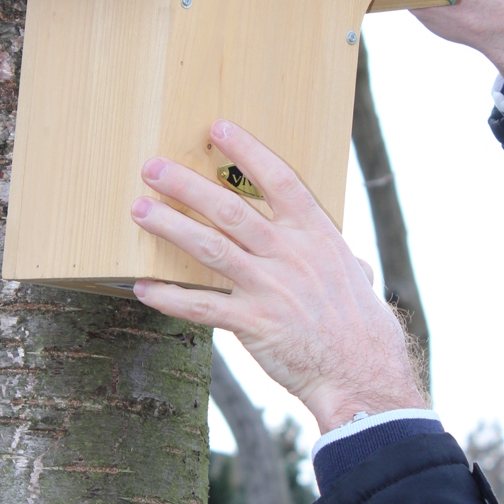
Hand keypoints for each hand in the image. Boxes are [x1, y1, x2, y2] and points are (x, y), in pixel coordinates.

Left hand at [131, 121, 424, 434]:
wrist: (364, 375)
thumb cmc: (362, 328)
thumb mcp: (356, 279)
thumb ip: (342, 261)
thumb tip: (348, 259)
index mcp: (317, 235)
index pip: (279, 180)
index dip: (247, 152)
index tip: (217, 128)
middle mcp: (290, 255)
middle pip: (231, 209)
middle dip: (188, 186)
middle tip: (153, 168)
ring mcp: (270, 288)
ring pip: (210, 248)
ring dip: (170, 227)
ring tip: (139, 210)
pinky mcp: (253, 324)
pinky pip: (201, 307)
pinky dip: (170, 298)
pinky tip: (143, 288)